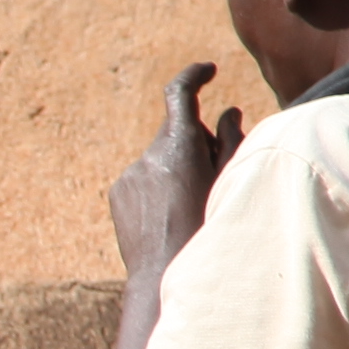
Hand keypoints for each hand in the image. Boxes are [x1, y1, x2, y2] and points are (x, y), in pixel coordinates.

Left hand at [107, 59, 235, 272]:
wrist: (163, 278)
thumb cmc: (206, 232)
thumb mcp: (228, 184)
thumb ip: (230, 143)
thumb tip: (228, 113)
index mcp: (180, 146)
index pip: (180, 93)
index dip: (194, 75)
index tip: (208, 71)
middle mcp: (150, 154)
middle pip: (178, 132)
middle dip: (199, 143)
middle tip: (216, 174)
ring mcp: (130, 173)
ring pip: (162, 158)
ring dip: (179, 170)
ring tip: (192, 208)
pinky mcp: (118, 192)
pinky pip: (144, 179)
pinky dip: (160, 188)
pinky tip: (170, 219)